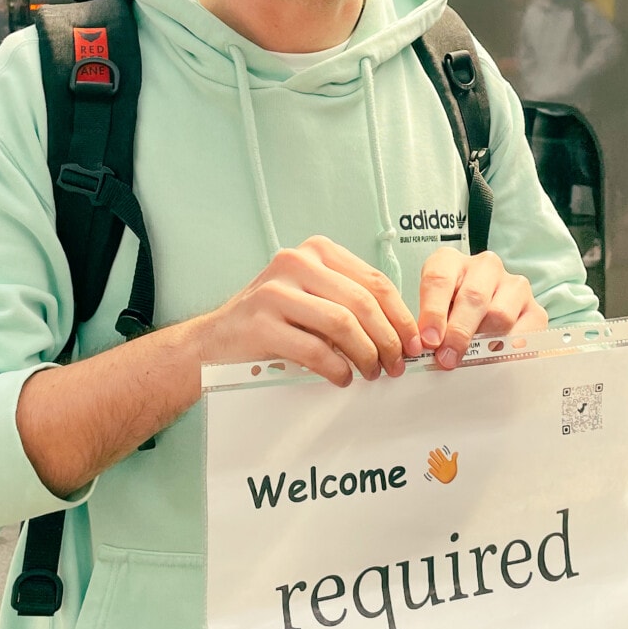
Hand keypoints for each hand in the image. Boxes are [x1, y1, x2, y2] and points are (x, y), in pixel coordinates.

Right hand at [191, 236, 420, 389]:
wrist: (214, 341)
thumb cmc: (271, 321)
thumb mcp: (311, 297)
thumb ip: (349, 302)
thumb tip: (402, 333)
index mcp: (315, 251)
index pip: (374, 281)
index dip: (400, 316)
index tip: (414, 344)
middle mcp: (296, 262)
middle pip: (362, 302)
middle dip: (388, 339)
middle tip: (396, 366)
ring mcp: (275, 291)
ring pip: (342, 323)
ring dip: (366, 355)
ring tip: (371, 373)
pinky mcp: (261, 322)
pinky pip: (315, 349)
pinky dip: (336, 368)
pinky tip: (342, 377)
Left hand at [418, 249, 545, 369]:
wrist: (482, 323)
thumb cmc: (449, 318)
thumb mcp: (432, 317)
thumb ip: (429, 330)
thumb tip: (428, 351)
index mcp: (450, 261)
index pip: (439, 279)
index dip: (433, 311)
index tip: (429, 340)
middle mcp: (485, 266)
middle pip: (473, 296)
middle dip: (459, 332)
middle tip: (447, 358)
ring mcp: (513, 285)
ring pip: (500, 314)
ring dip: (483, 341)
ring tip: (471, 359)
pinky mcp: (535, 308)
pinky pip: (525, 331)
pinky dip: (509, 349)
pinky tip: (496, 358)